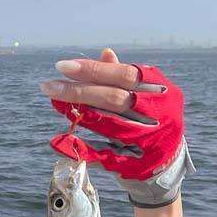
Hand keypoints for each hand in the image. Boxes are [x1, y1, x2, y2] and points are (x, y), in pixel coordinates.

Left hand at [40, 48, 194, 207]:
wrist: (168, 164)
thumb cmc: (152, 121)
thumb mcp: (145, 95)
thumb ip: (124, 77)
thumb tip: (105, 53)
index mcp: (160, 91)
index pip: (124, 74)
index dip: (93, 69)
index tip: (62, 66)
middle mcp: (157, 113)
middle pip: (114, 98)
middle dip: (79, 90)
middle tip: (49, 85)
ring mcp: (148, 140)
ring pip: (108, 123)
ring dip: (78, 112)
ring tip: (55, 102)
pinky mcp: (135, 163)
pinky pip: (103, 154)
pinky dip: (81, 147)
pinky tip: (60, 141)